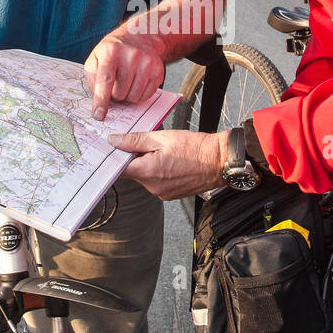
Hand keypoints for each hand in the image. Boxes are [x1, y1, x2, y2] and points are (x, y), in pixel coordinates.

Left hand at [83, 34, 164, 120]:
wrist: (139, 37)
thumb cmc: (113, 52)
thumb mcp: (96, 58)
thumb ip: (93, 79)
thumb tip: (98, 100)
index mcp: (111, 51)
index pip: (105, 80)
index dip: (101, 100)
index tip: (99, 115)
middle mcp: (131, 55)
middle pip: (120, 93)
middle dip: (115, 94)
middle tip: (116, 84)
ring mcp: (147, 62)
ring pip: (134, 97)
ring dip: (127, 96)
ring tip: (126, 83)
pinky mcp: (158, 70)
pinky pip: (146, 96)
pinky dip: (139, 95)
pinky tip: (136, 83)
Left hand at [108, 129, 227, 199]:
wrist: (219, 161)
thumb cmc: (195, 148)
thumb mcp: (162, 138)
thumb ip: (135, 140)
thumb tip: (114, 141)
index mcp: (148, 172)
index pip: (118, 170)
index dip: (114, 158)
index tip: (113, 149)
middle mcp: (152, 187)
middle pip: (132, 173)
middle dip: (135, 158)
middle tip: (147, 144)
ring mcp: (162, 193)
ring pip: (145, 177)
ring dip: (147, 165)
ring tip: (164, 152)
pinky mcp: (170, 195)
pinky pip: (156, 182)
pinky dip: (158, 172)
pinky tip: (171, 161)